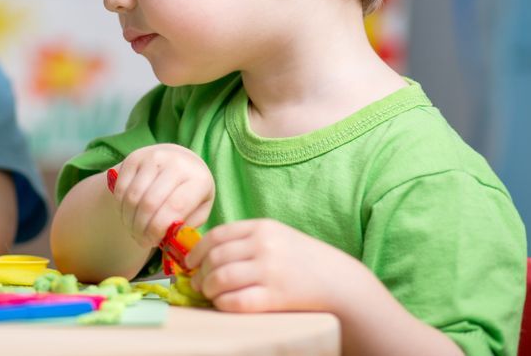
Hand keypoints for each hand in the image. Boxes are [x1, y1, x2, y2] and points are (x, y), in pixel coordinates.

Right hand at [110, 143, 213, 247]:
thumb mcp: (198, 210)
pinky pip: (121, 188)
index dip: (158, 229)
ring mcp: (154, 157)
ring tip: (134, 230)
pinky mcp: (135, 157)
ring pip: (133, 197)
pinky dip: (121, 207)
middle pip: (150, 203)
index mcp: (198, 179)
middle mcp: (176, 163)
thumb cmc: (191, 192)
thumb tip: (166, 240)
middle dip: (141, 228)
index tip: (153, 242)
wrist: (181, 161)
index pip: (174, 207)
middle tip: (141, 240)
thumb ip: (185, 227)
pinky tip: (128, 215)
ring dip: (129, 220)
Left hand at [186, 218, 367, 313]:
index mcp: (262, 228)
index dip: (198, 250)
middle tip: (197, 282)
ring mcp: (270, 271)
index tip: (190, 262)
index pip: (217, 235)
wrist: (340, 282)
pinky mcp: (276, 296)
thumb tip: (206, 254)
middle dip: (200, 272)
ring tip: (209, 293)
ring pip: (221, 278)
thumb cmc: (302, 261)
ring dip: (209, 288)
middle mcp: (264, 246)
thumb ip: (246, 240)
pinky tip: (224, 304)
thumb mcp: (276, 238)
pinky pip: (237, 301)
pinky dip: (223, 303)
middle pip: (215, 257)